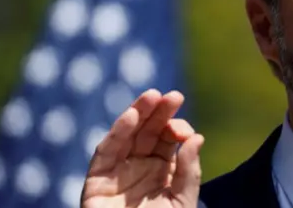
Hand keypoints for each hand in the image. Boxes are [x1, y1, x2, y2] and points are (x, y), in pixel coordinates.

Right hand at [81, 89, 203, 207]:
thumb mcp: (182, 202)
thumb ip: (189, 172)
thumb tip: (196, 137)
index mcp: (161, 171)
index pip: (167, 139)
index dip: (175, 127)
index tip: (184, 128)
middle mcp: (138, 167)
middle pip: (147, 131)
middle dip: (159, 112)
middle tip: (173, 96)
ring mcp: (117, 172)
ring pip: (126, 135)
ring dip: (137, 114)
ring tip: (152, 96)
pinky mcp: (96, 180)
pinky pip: (105, 152)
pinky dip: (116, 133)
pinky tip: (131, 117)